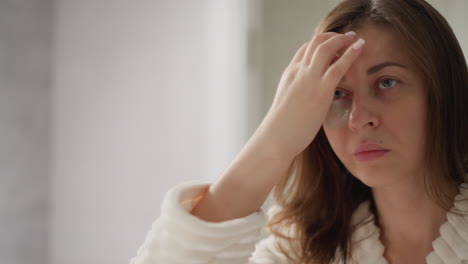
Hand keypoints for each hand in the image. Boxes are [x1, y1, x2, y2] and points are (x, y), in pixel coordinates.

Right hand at [258, 31, 363, 158]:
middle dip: (332, 36)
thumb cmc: (282, 128)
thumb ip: (298, 96)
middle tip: (346, 37)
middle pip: (315, 42)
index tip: (332, 46)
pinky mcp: (322, 89)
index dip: (319, 44)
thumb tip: (306, 102)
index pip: (305, 50)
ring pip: (326, 47)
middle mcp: (298, 71)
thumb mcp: (288, 105)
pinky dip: (351, 52)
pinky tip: (360, 47)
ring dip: (342, 39)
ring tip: (355, 39)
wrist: (276, 137)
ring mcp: (309, 78)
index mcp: (290, 75)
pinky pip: (339, 64)